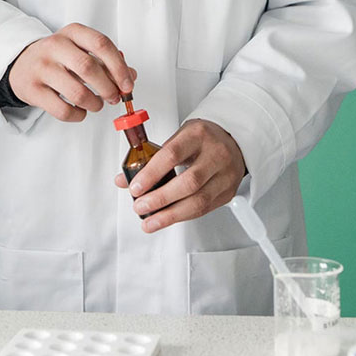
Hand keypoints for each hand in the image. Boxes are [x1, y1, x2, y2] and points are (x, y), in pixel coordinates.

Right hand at [9, 23, 135, 122]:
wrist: (21, 64)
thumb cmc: (58, 58)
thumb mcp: (81, 50)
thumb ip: (106, 62)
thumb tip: (130, 77)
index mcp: (72, 32)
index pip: (101, 44)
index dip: (119, 67)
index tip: (128, 84)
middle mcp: (55, 46)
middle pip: (88, 68)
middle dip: (108, 88)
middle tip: (114, 98)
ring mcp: (42, 68)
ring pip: (76, 92)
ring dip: (94, 104)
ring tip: (96, 104)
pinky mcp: (33, 90)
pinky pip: (62, 110)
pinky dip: (78, 115)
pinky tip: (80, 111)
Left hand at [113, 118, 245, 231]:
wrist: (231, 140)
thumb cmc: (201, 138)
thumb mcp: (177, 138)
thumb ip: (152, 159)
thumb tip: (125, 180)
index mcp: (198, 135)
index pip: (172, 155)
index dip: (152, 174)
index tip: (136, 187)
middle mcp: (215, 154)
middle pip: (188, 182)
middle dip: (160, 198)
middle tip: (140, 206)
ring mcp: (225, 174)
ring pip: (199, 201)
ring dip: (170, 215)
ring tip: (150, 221)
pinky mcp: (228, 192)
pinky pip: (204, 209)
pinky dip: (183, 216)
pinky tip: (168, 218)